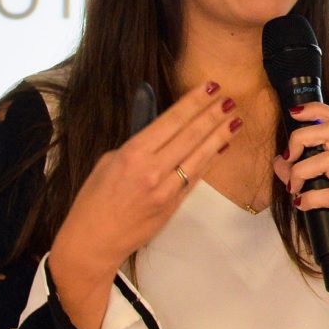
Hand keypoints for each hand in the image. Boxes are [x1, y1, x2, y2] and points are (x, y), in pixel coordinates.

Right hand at [52, 79, 242, 291]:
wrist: (94, 241)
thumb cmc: (93, 200)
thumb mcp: (107, 163)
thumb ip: (136, 146)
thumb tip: (158, 132)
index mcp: (133, 154)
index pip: (171, 121)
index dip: (193, 102)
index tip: (211, 87)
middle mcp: (153, 170)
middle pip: (190, 136)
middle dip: (212, 115)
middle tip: (230, 99)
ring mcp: (166, 190)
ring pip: (199, 156)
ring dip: (219, 136)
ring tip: (235, 120)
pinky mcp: (174, 205)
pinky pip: (195, 177)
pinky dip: (210, 160)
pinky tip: (222, 147)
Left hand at [273, 101, 328, 287]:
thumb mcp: (324, 194)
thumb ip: (301, 176)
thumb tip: (278, 161)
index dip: (316, 109)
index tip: (294, 113)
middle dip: (301, 139)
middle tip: (289, 159)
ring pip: (328, 160)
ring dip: (301, 173)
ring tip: (294, 190)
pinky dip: (310, 199)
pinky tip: (302, 205)